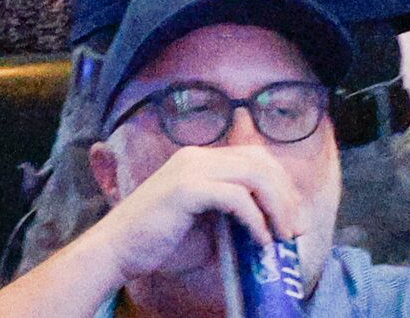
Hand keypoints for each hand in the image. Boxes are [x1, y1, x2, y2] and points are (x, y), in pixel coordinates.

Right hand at [89, 145, 304, 282]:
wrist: (114, 253)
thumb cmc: (156, 243)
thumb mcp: (203, 226)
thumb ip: (231, 216)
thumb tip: (268, 225)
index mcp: (201, 159)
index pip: (255, 157)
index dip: (281, 183)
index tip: (294, 215)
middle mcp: (198, 155)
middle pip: (260, 161)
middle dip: (285, 194)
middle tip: (295, 228)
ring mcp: (191, 168)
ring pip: (254, 174)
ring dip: (276, 205)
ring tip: (283, 235)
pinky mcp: (186, 188)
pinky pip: (236, 198)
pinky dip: (255, 219)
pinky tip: (260, 240)